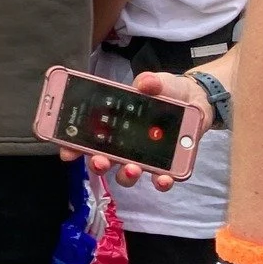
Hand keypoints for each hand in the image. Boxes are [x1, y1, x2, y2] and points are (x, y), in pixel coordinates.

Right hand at [56, 71, 208, 188]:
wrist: (195, 101)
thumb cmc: (166, 91)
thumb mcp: (157, 82)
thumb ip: (150, 82)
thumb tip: (146, 82)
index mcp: (114, 124)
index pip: (88, 137)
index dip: (74, 146)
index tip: (66, 151)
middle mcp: (124, 144)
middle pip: (104, 160)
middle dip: (98, 164)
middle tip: (100, 161)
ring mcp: (143, 157)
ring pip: (127, 174)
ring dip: (127, 175)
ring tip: (133, 168)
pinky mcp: (166, 165)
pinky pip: (160, 178)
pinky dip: (160, 181)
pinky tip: (164, 178)